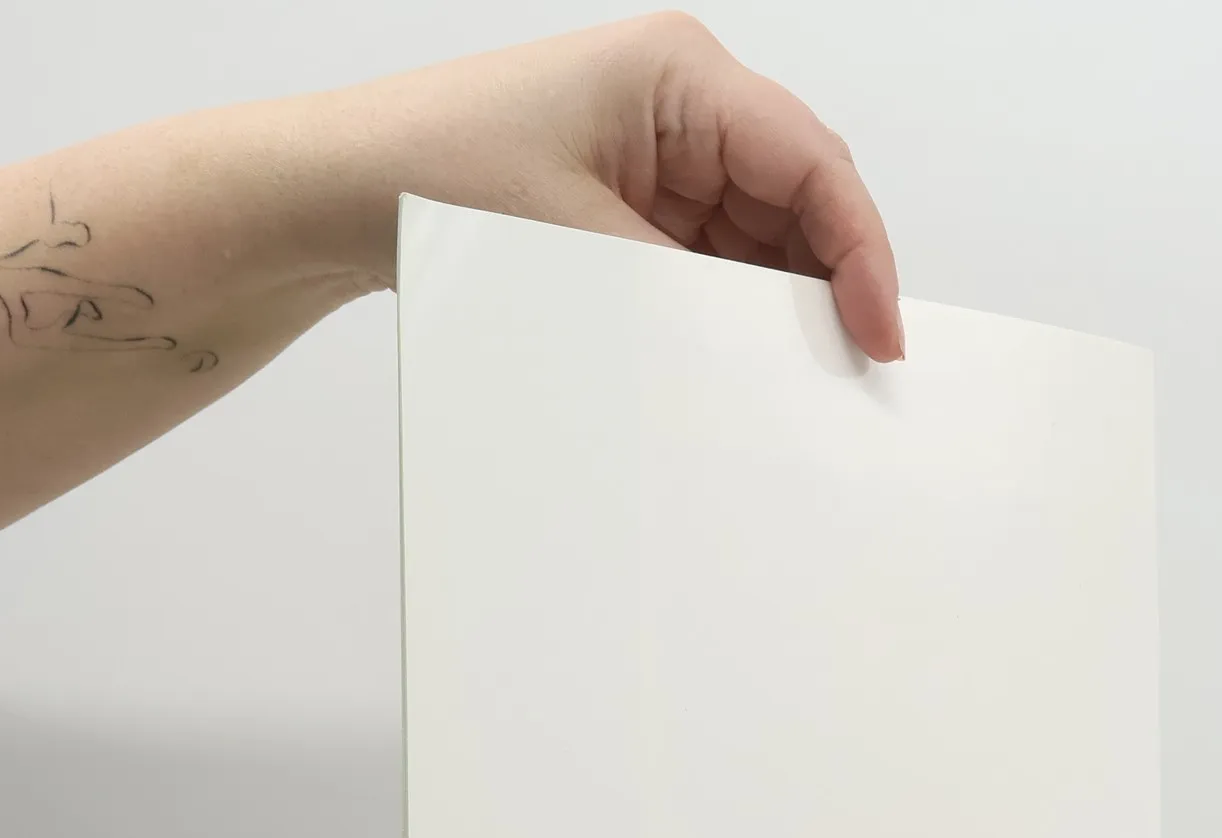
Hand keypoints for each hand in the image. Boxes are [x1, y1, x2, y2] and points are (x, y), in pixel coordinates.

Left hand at [326, 13, 903, 361]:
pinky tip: (730, 363)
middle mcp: (684, 104)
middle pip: (802, 202)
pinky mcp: (641, 206)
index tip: (880, 333)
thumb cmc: (434, 174)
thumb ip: (693, 297)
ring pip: (765, 242)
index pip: (812, 164)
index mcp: (680, 74)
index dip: (862, 253)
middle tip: (845, 374)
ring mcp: (664, 156)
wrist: (341, 192)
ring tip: (783, 380)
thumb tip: (776, 353)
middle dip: (826, 287)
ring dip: (775, 308)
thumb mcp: (583, 244)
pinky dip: (729, 315)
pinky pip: (716, 264)